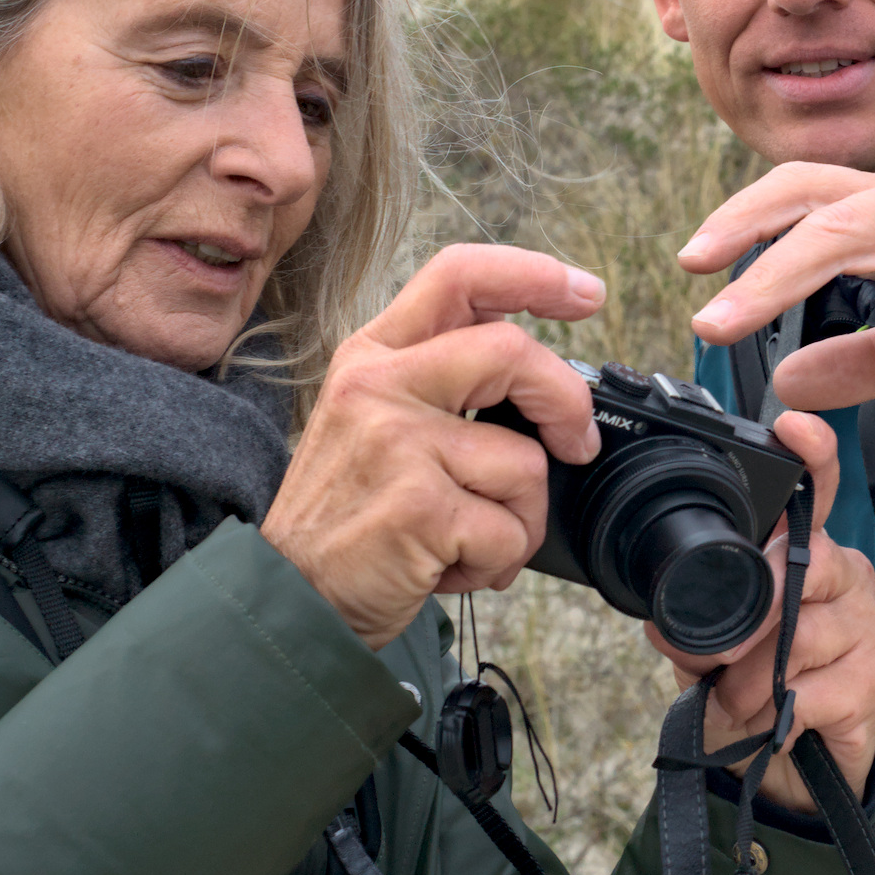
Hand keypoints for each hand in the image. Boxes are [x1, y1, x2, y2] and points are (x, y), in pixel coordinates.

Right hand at [260, 244, 604, 649]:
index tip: (585, 292)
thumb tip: (541, 372)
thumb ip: (440, 380)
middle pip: (510, 349)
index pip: (459, 275)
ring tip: (469, 538)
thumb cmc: (349, 514)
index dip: (534, 275)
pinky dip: (497, 562)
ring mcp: (397, 442)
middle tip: (578, 443)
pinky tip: (450, 566)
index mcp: (373, 354)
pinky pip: (509, 530)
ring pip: (525, 461)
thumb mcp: (373, 419)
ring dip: (520, 517)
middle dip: (566, 401)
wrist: (288, 599)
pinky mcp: (418, 507)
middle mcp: (379, 384)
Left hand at [647, 410, 874, 810]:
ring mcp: (863, 627)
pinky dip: (776, 711)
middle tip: (718, 652)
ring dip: (752, 675)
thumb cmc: (748, 681)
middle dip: (754, 611)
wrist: (785, 763)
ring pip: (804, 634)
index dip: (811, 455)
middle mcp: (841, 576)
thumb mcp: (705, 645)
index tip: (794, 427)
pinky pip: (814, 688)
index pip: (815, 491)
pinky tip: (767, 719)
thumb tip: (665, 624)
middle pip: (810, 563)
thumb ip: (688, 622)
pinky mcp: (872, 683)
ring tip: (733, 697)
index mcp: (801, 551)